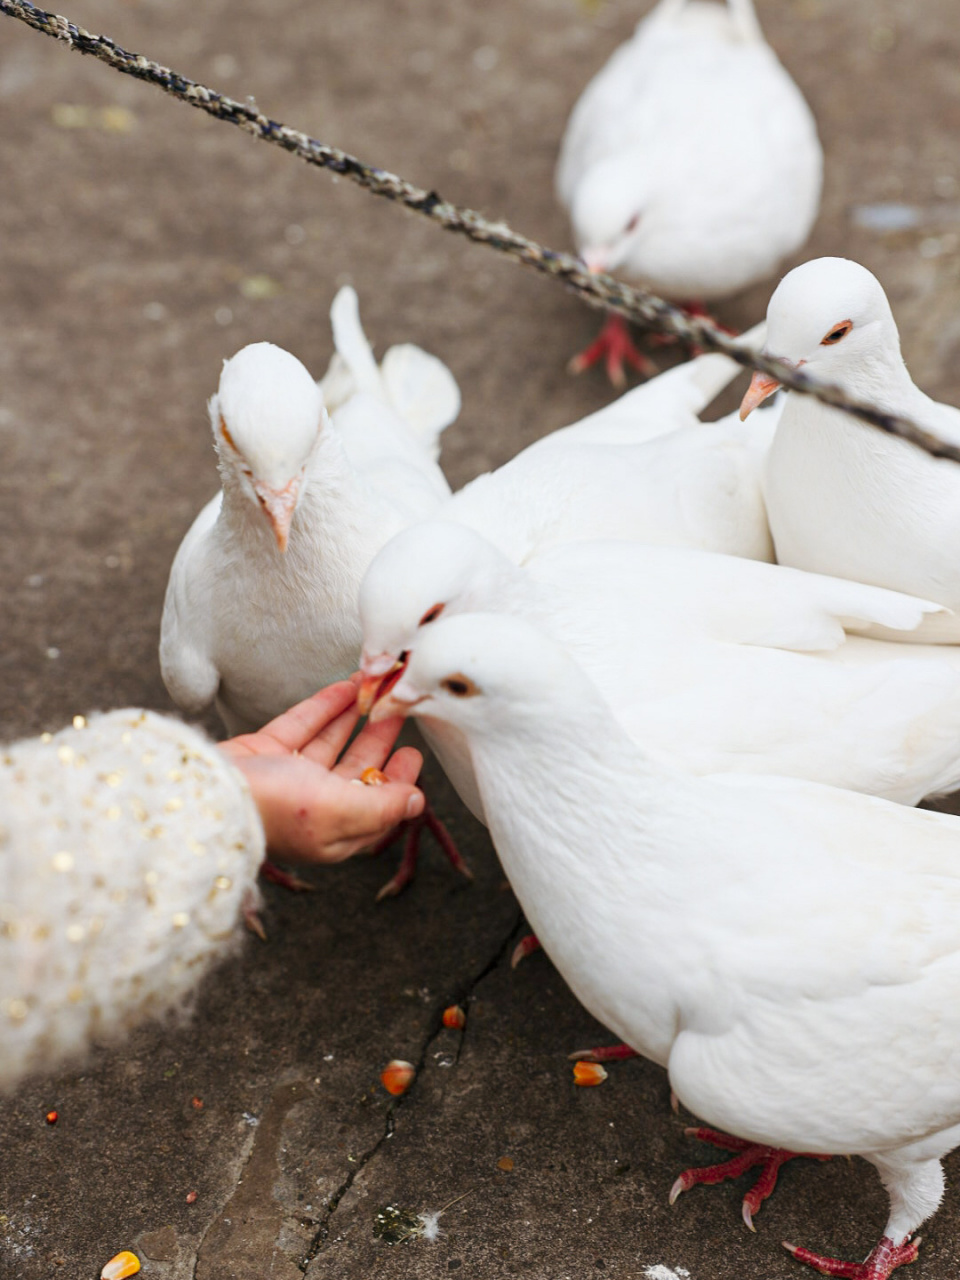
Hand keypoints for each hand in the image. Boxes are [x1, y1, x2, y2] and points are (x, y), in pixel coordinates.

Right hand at [220, 678, 423, 862]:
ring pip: (330, 744)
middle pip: (355, 771)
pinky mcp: (265, 752)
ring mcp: (287, 778)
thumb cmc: (277, 809)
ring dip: (355, 716)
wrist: (206, 792)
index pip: (376, 808)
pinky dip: (326, 706)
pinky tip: (346, 687)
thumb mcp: (341, 811)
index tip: (413, 754)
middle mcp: (312, 807)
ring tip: (378, 689)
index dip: (398, 782)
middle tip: (400, 710)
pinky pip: (303, 725)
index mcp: (333, 832)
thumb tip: (419, 803)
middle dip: (379, 741)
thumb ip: (383, 806)